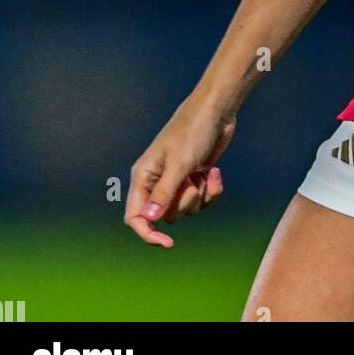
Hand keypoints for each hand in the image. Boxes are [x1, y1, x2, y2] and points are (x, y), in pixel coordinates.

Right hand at [125, 94, 236, 246]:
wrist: (217, 111)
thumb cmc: (193, 131)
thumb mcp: (180, 163)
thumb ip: (165, 193)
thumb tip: (150, 220)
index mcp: (144, 176)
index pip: (136, 216)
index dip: (148, 233)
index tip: (168, 243)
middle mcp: (157, 181)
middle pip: (165, 216)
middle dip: (184, 203)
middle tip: (192, 181)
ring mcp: (177, 180)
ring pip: (185, 210)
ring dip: (199, 196)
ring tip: (203, 173)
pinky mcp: (194, 178)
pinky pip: (201, 200)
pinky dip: (210, 190)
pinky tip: (215, 173)